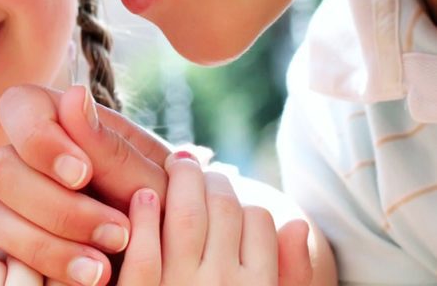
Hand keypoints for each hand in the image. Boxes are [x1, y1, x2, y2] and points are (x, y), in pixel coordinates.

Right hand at [0, 84, 169, 283]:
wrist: (170, 257)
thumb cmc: (162, 205)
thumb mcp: (148, 178)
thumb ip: (108, 145)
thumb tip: (73, 94)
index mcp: (58, 120)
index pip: (19, 107)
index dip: (41, 141)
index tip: (83, 174)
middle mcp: (26, 158)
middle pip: (1, 168)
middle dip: (57, 207)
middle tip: (117, 233)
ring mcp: (12, 203)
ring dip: (46, 246)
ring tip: (102, 269)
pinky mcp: (8, 247)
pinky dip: (19, 265)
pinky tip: (69, 278)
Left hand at [117, 155, 313, 285]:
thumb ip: (289, 276)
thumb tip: (296, 222)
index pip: (260, 220)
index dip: (242, 200)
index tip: (225, 194)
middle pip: (223, 209)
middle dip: (212, 180)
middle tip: (196, 166)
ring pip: (186, 217)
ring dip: (182, 182)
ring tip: (175, 166)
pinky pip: (144, 254)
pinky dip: (146, 219)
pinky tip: (145, 196)